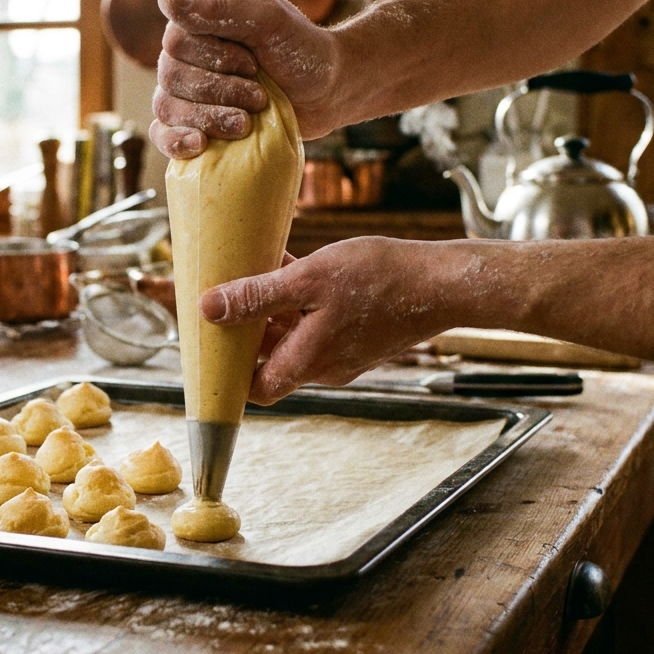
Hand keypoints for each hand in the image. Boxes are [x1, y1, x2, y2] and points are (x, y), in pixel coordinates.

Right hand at [150, 0, 343, 159]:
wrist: (328, 92)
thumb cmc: (302, 49)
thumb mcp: (269, 21)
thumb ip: (220, 10)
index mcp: (201, 25)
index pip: (176, 42)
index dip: (211, 58)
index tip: (252, 64)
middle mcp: (188, 57)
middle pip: (172, 77)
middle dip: (218, 90)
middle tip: (259, 96)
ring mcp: (189, 94)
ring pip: (168, 108)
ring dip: (208, 117)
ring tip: (246, 123)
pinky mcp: (196, 124)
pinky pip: (163, 135)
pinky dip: (175, 141)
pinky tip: (199, 144)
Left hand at [198, 238, 458, 403]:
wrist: (445, 283)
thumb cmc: (382, 279)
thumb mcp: (308, 279)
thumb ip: (257, 296)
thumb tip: (209, 308)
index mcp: (308, 361)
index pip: (254, 389)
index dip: (228, 374)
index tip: (209, 344)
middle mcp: (324, 366)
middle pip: (270, 358)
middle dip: (246, 329)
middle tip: (223, 294)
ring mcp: (344, 352)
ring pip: (294, 335)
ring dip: (273, 309)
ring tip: (256, 269)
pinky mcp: (359, 336)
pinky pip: (316, 324)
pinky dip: (299, 302)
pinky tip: (292, 264)